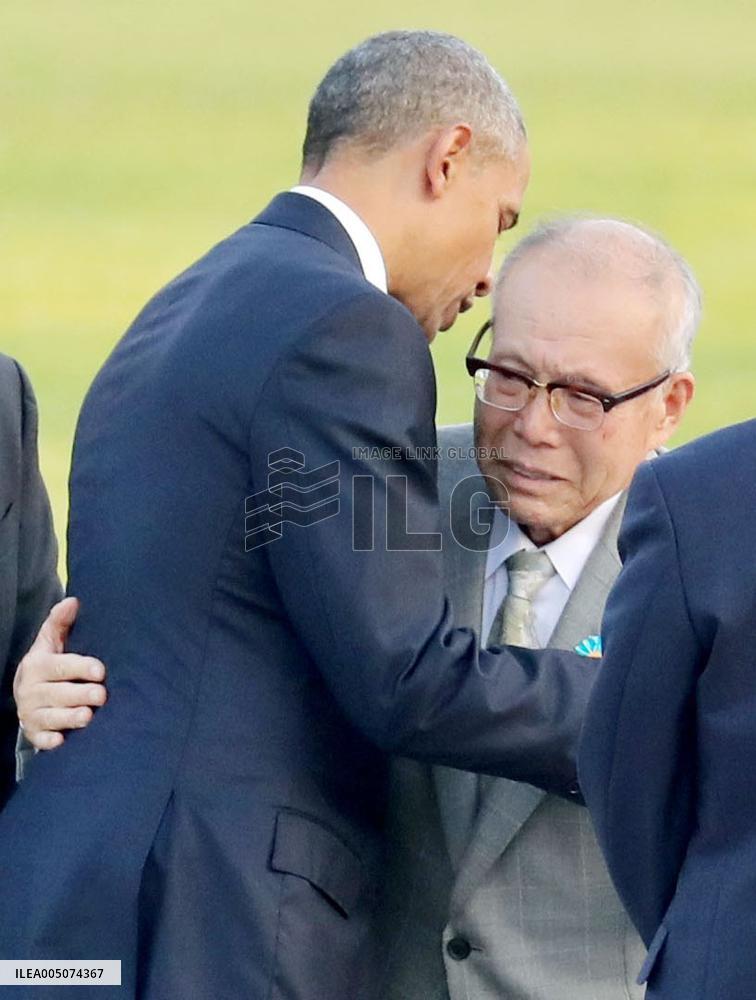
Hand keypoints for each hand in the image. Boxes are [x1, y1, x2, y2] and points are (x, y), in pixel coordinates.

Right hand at [13, 597, 106, 749]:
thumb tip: (73, 601)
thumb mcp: (52, 642)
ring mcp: (31, 713)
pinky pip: (40, 739)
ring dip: (69, 718)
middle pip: (57, 693)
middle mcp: (31, 690)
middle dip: (79, 694)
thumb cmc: (50, 664)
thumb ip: (60, 622)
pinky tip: (62, 740)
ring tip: (88, 716)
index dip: (80, 667)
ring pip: (50, 717)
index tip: (100, 670)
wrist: (28, 692)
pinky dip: (49, 741)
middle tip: (102, 695)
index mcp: (37, 665)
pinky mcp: (34, 733)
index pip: (59, 666)